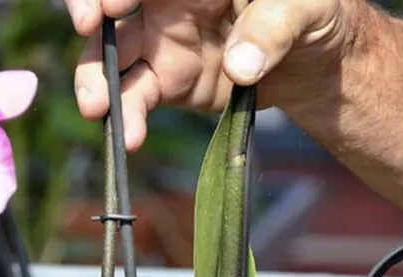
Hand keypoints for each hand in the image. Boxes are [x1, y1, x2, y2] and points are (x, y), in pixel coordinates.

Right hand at [64, 0, 354, 148]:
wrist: (314, 58)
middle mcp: (164, 0)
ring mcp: (161, 42)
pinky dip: (128, 118)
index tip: (113, 4)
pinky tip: (129, 136)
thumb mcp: (303, 6)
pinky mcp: (167, 84)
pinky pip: (137, 99)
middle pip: (109, 3)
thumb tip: (242, 65)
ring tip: (97, 107)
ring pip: (112, 55)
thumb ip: (272, 27)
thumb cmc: (310, 10)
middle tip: (88, 28)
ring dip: (97, 79)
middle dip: (89, 11)